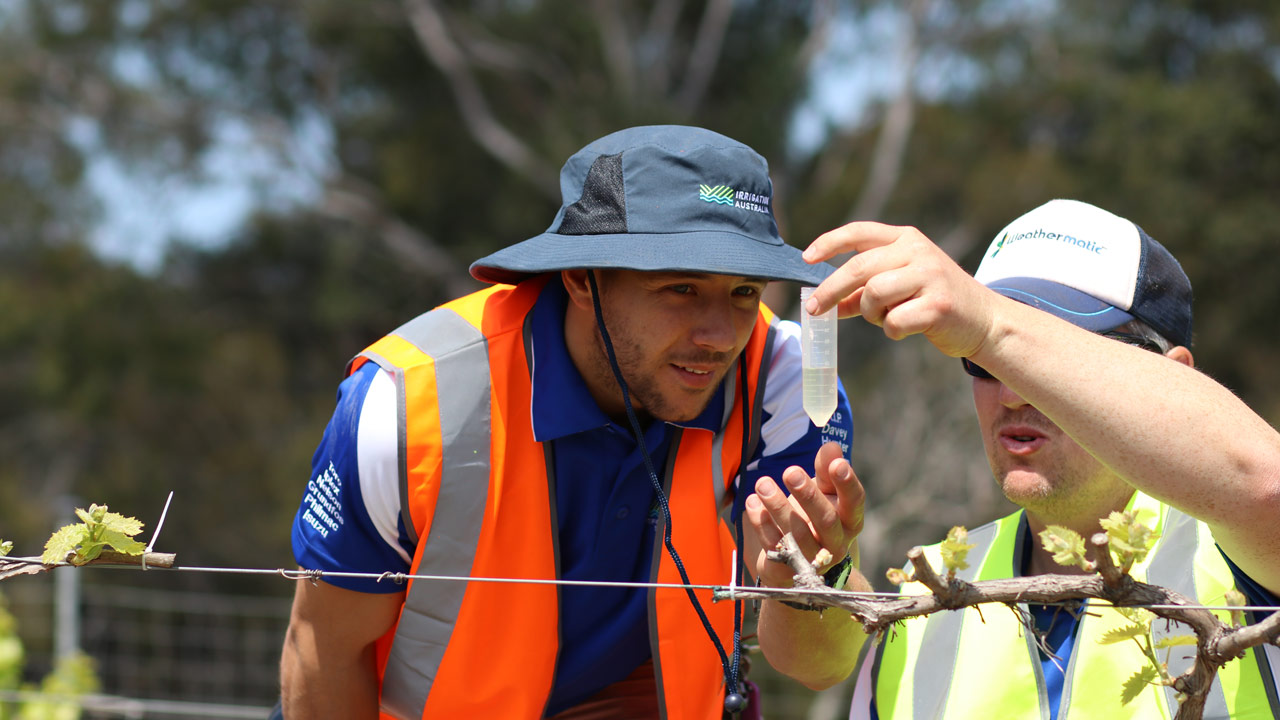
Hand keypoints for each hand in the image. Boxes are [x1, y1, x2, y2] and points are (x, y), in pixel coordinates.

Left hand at [745, 442, 863, 588]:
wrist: (799, 558)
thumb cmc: (815, 515)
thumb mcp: (824, 492)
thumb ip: (827, 471)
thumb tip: (831, 447)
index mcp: (850, 521)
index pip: (855, 502)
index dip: (847, 483)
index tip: (837, 464)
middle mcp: (836, 543)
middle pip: (826, 521)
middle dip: (808, 495)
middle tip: (791, 471)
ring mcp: (812, 559)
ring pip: (797, 535)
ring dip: (778, 506)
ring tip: (762, 484)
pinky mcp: (787, 567)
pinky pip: (774, 546)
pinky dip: (761, 524)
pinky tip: (753, 503)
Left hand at [801, 221, 996, 358]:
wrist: (985, 320)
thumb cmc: (934, 301)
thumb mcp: (900, 286)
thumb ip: (864, 291)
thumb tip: (826, 303)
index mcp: (906, 239)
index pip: (859, 232)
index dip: (829, 243)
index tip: (805, 258)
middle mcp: (917, 251)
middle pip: (859, 267)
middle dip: (830, 290)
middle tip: (813, 308)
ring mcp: (930, 276)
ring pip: (873, 294)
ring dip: (870, 312)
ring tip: (885, 317)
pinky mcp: (938, 305)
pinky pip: (893, 321)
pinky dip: (892, 330)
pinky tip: (908, 328)